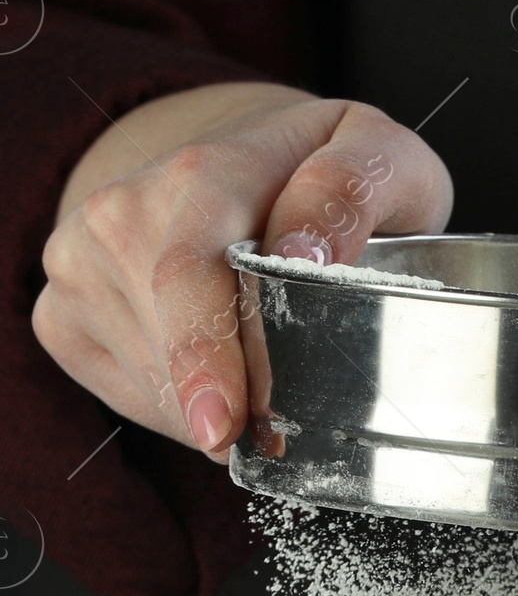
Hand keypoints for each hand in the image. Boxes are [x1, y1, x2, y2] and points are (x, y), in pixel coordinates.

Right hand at [34, 83, 452, 462]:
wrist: (252, 167)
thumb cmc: (327, 177)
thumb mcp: (377, 159)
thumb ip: (349, 191)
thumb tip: (302, 253)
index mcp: (206, 172)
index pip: (190, 274)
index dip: (205, 356)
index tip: (225, 427)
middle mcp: (126, 211)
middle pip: (172, 345)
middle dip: (233, 407)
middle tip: (284, 437)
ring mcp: (82, 258)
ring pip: (154, 383)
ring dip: (218, 410)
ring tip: (266, 379)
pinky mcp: (62, 308)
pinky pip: (128, 394)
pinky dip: (181, 410)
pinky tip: (217, 376)